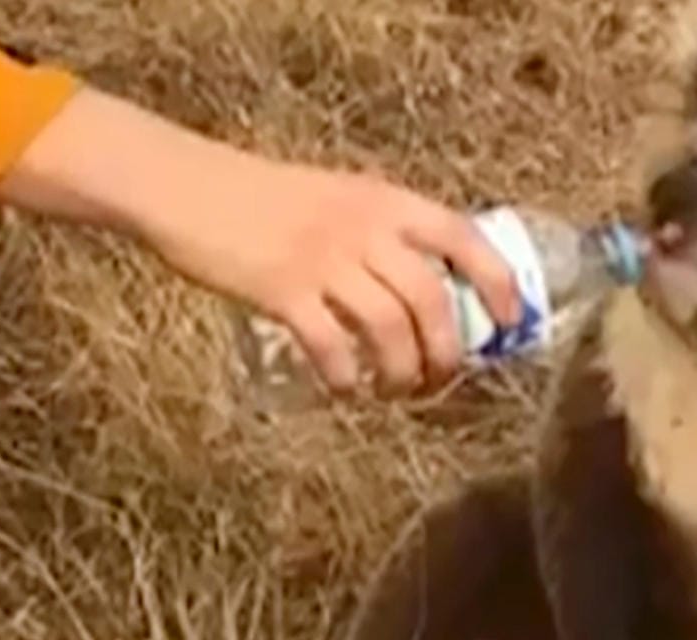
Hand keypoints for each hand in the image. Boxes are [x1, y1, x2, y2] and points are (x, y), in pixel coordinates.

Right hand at [0, 89, 521, 396]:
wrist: (190, 188)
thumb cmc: (264, 198)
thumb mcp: (339, 198)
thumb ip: (380, 233)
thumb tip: (427, 292)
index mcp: (385, 201)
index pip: (464, 239)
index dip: (497, 285)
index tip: (506, 324)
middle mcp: (364, 228)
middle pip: (433, 302)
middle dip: (447, 354)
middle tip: (439, 382)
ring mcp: (323, 260)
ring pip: (390, 332)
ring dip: (402, 375)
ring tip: (394, 393)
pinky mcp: (282, 291)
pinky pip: (332, 347)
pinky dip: (346, 379)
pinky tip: (344, 388)